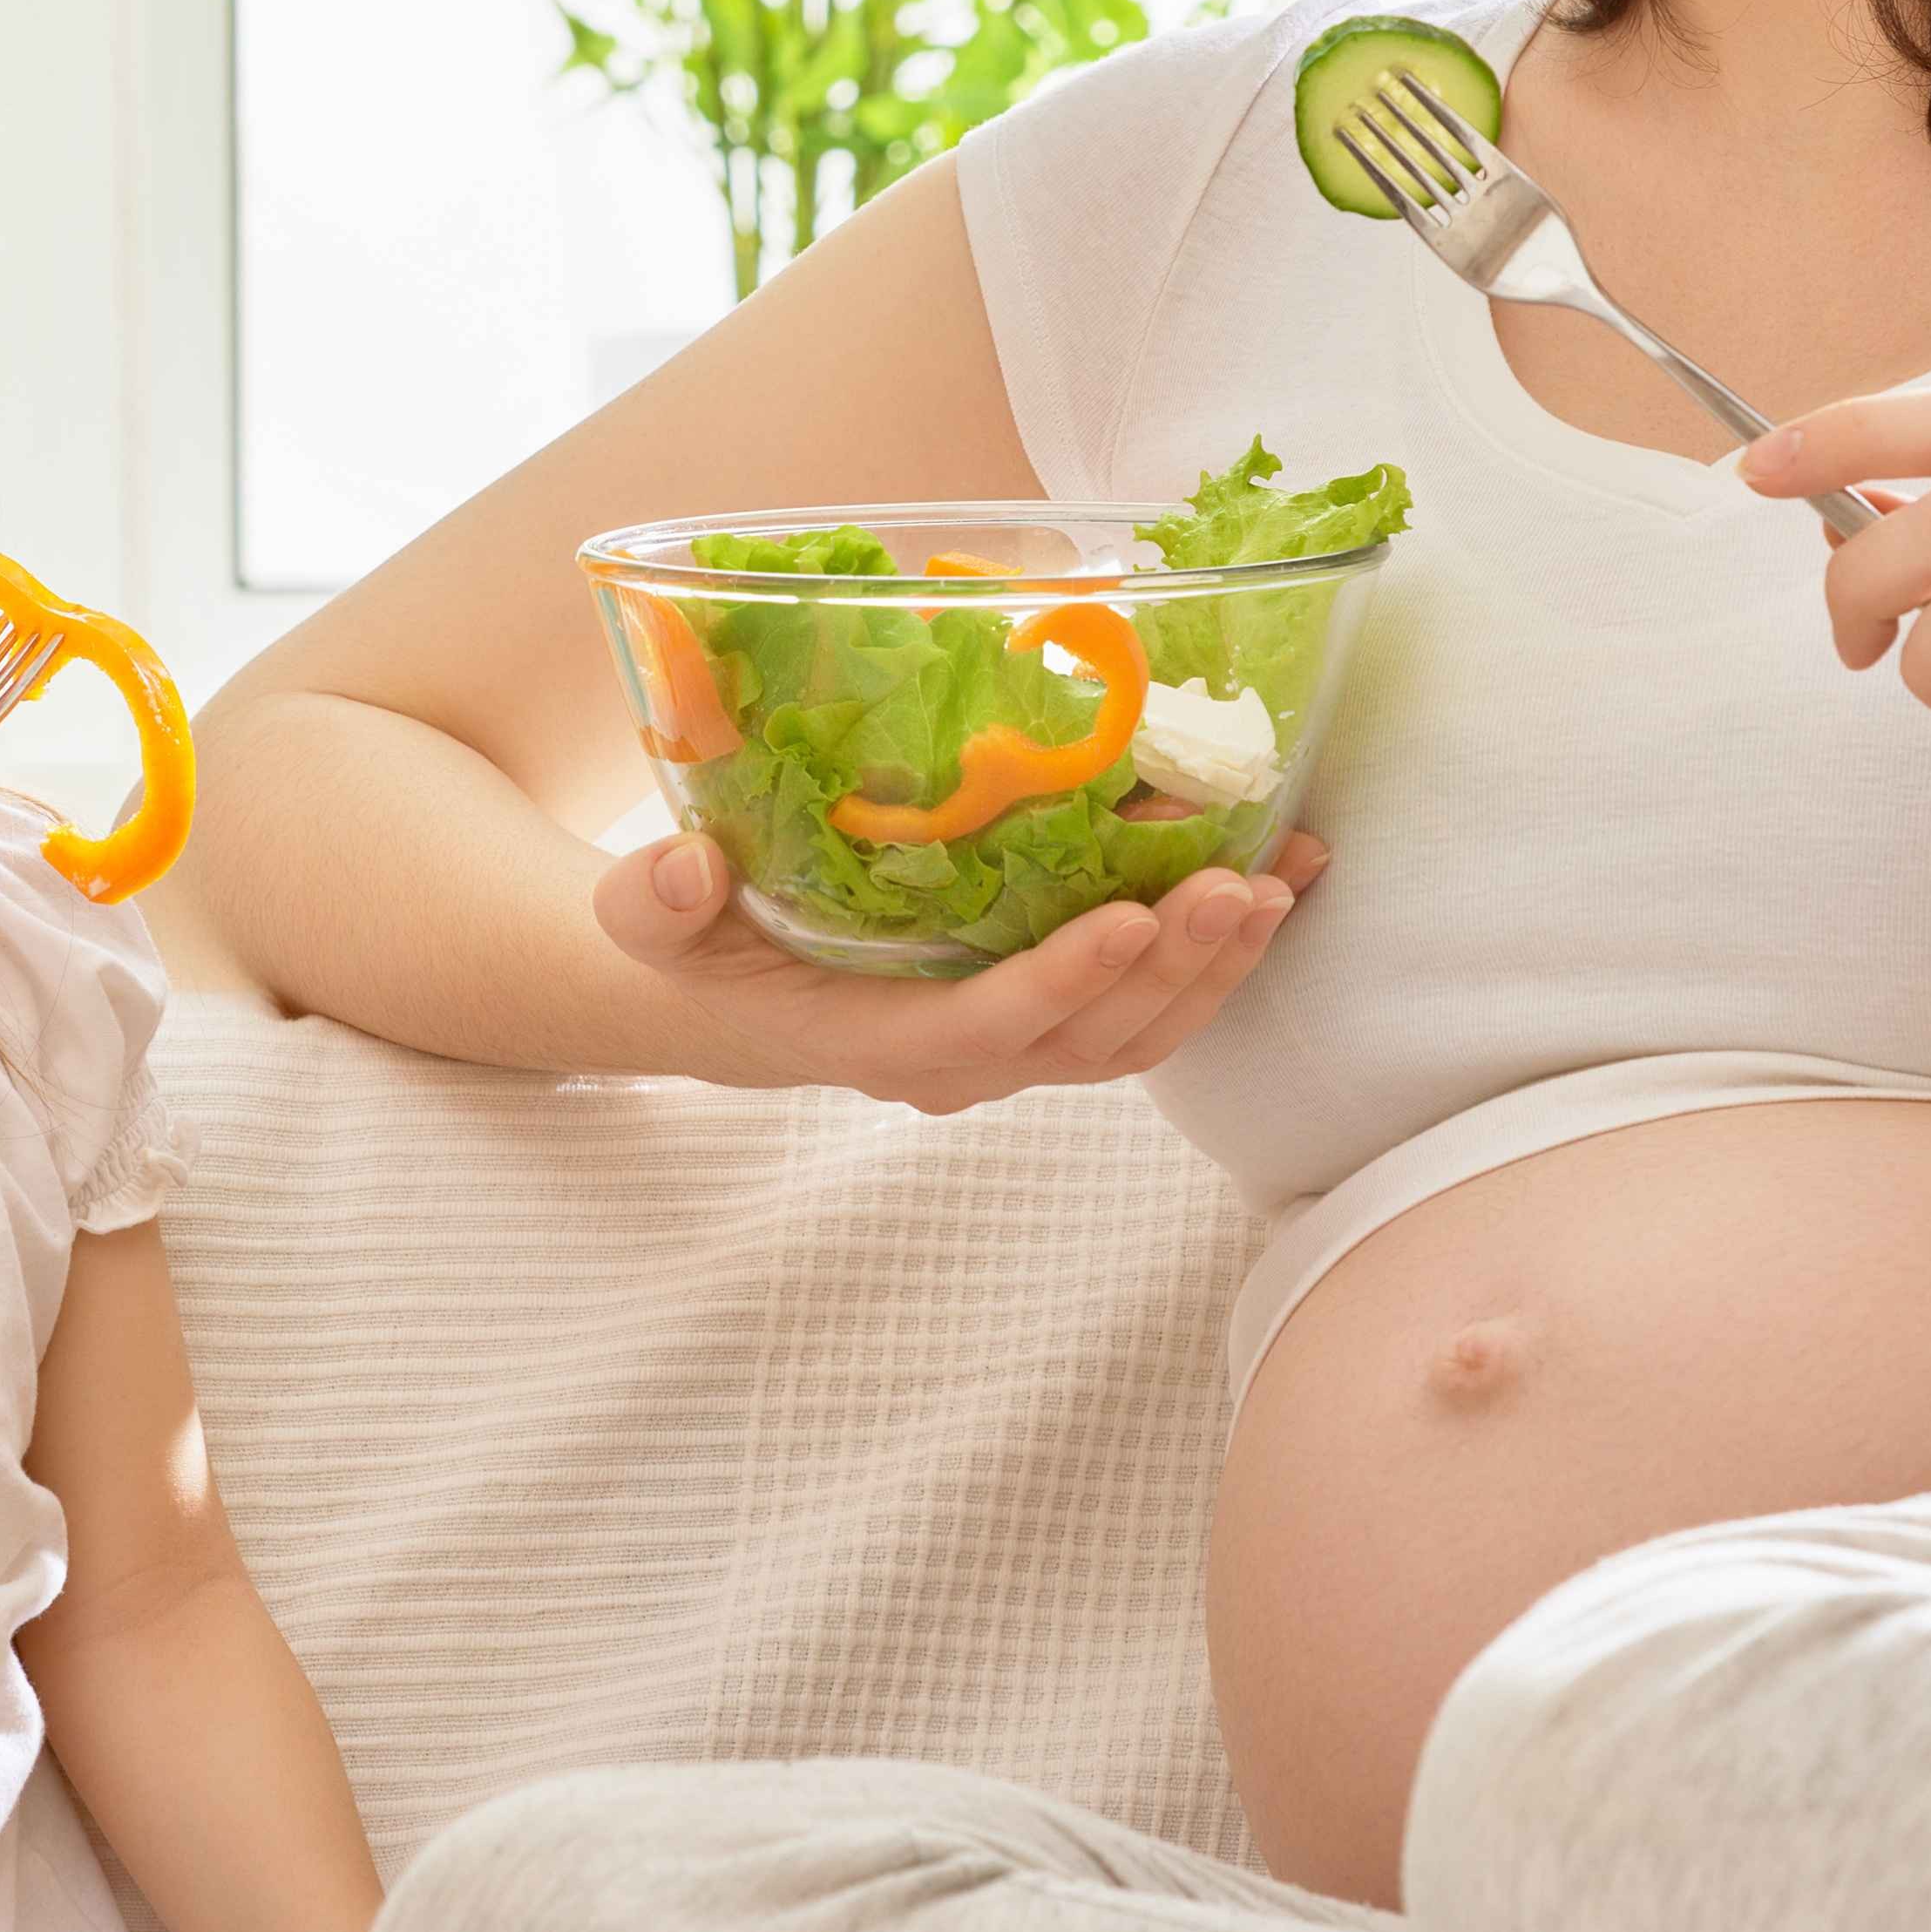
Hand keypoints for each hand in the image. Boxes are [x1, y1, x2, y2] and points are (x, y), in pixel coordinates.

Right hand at [588, 830, 1332, 1113]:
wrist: (728, 995)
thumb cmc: (695, 946)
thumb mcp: (648, 921)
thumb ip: (653, 900)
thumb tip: (682, 867)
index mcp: (871, 1040)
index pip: (980, 1028)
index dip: (1059, 982)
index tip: (1130, 914)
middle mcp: (960, 1063)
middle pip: (1090, 1037)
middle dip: (1175, 964)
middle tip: (1242, 880)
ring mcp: (1016, 1051)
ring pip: (1138, 1033)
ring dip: (1218, 966)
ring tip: (1282, 877)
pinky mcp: (1052, 1022)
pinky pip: (1150, 1011)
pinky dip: (1219, 959)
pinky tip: (1277, 887)